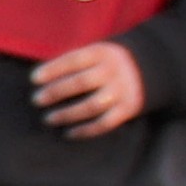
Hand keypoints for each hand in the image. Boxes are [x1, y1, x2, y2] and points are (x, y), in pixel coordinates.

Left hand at [30, 41, 146, 138]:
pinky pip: (105, 123)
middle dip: (56, 92)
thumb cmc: (108, 61)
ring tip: (48, 118)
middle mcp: (114, 71)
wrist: (151, 66)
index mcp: (103, 53)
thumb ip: (74, 62)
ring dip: (67, 114)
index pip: (74, 60)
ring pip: (91, 106)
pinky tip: (69, 133)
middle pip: (81, 83)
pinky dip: (85, 131)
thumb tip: (40, 78)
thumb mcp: (96, 52)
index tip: (34, 79)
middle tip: (36, 100)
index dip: (53, 69)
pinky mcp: (128, 109)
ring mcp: (122, 91)